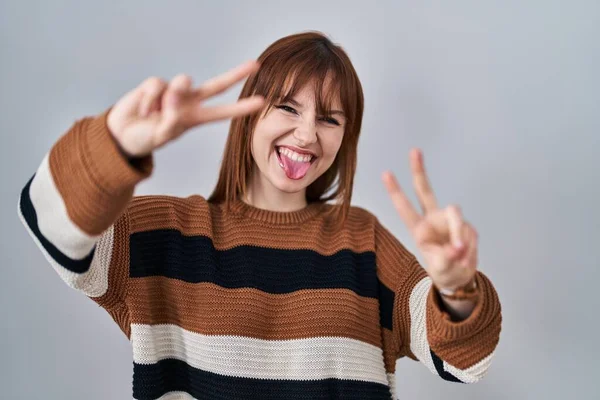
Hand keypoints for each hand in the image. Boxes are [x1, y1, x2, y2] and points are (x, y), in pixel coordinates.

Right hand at [107, 60, 264, 157]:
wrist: (122, 135)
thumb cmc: (147, 137)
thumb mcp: (163, 134)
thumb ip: (172, 115)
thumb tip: (176, 91)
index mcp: (195, 117)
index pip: (223, 112)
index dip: (241, 107)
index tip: (261, 102)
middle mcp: (188, 102)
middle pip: (216, 85)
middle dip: (235, 75)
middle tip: (255, 65)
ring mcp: (172, 91)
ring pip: (182, 82)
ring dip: (171, 97)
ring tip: (157, 113)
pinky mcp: (155, 84)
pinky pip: (157, 86)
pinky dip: (150, 100)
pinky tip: (144, 110)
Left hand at [381, 148, 477, 291]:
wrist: (460, 276)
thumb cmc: (444, 271)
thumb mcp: (441, 269)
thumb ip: (447, 258)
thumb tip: (457, 247)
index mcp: (419, 229)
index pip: (405, 208)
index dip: (395, 191)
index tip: (386, 173)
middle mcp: (433, 220)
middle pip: (426, 191)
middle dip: (420, 171)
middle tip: (414, 150)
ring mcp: (450, 221)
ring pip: (457, 219)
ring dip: (460, 239)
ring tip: (459, 257)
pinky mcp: (466, 225)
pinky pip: (470, 233)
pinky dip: (470, 247)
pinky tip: (465, 255)